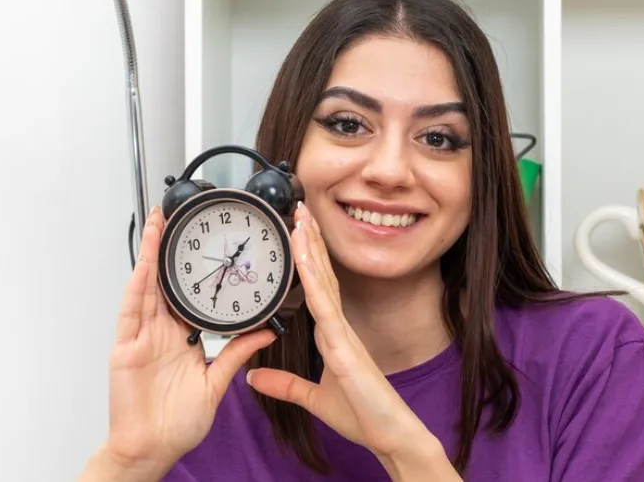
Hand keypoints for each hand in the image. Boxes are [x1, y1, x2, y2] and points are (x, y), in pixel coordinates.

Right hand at [82, 206, 279, 480]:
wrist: (153, 449)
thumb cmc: (177, 424)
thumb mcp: (216, 383)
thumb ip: (237, 354)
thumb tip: (266, 331)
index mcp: (182, 339)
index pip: (190, 295)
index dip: (194, 269)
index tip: (207, 243)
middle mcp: (160, 333)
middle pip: (164, 282)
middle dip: (168, 249)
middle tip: (176, 216)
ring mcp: (140, 338)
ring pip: (145, 287)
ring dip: (150, 255)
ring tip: (158, 224)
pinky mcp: (125, 348)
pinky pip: (131, 311)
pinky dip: (137, 286)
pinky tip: (144, 264)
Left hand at [246, 203, 459, 480]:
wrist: (390, 434)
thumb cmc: (364, 416)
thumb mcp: (314, 398)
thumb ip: (285, 385)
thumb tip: (253, 377)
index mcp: (334, 337)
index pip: (318, 289)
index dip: (308, 260)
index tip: (297, 233)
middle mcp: (339, 329)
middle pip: (323, 277)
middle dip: (310, 243)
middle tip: (298, 210)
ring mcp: (343, 336)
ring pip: (324, 285)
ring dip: (311, 251)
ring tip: (300, 220)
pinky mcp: (344, 349)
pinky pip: (326, 310)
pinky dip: (315, 284)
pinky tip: (306, 261)